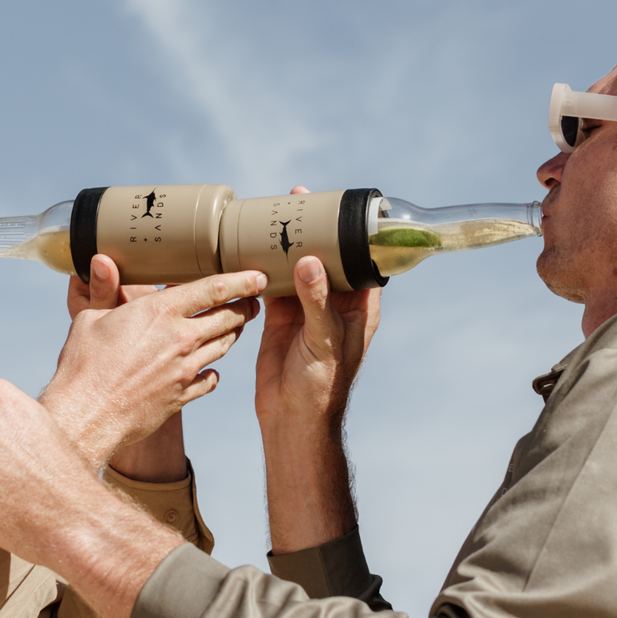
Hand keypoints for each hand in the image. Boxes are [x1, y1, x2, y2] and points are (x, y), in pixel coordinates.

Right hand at [42, 262, 264, 471]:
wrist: (86, 416)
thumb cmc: (82, 364)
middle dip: (246, 307)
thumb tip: (101, 261)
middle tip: (254, 300)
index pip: (213, 289)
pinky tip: (211, 369)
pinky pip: (210, 379)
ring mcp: (185, 369)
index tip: (257, 277)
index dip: (241, 280)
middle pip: (228, 317)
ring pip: (224, 346)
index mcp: (160, 312)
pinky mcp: (182, 396)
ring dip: (233, 333)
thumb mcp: (89, 318)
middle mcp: (181, 338)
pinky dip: (213, 371)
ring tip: (236, 326)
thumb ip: (105, 290)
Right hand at [255, 221, 380, 438]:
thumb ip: (317, 300)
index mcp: (358, 308)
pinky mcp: (281, 318)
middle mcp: (334, 304)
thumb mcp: (325, 340)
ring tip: (276, 215)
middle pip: (328, 258)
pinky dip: (266, 267)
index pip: (362, 262)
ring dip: (289, 245)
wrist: (291, 416)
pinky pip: (275, 284)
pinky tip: (255, 247)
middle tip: (300, 201)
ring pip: (299, 268)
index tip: (339, 210)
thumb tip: (309, 261)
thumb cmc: (323, 385)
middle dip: (315, 232)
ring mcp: (306, 309)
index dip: (353, 236)